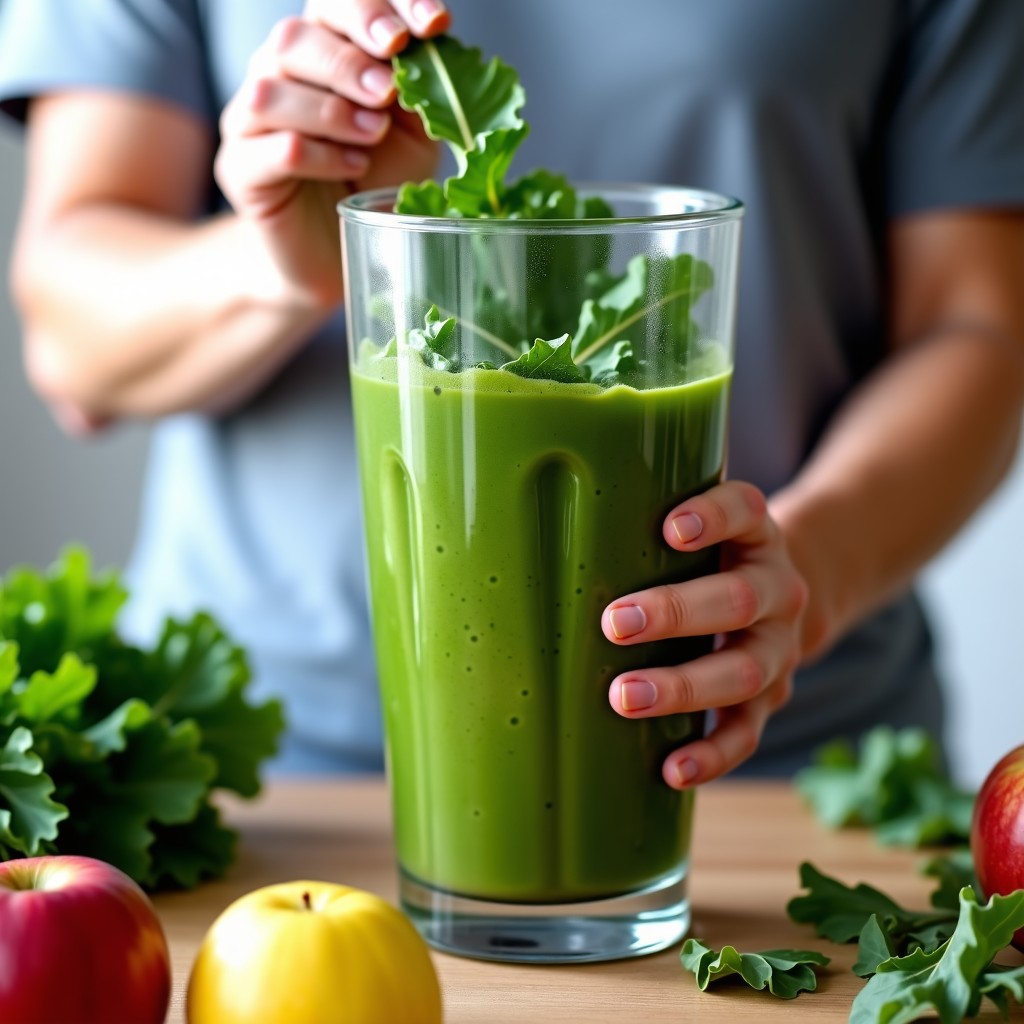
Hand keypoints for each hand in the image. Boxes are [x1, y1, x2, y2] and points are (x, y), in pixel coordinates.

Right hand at [214, 0, 448, 309]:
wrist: (348, 252)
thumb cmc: (379, 182)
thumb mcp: (415, 131)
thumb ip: (420, 89)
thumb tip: (433, 46)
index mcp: (321, 50)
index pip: (334, 3)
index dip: (379, 7)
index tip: (432, 26)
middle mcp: (276, 75)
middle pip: (293, 38)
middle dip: (350, 61)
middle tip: (390, 93)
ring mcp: (249, 122)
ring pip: (271, 91)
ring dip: (331, 111)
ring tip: (374, 136)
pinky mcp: (240, 171)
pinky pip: (270, 149)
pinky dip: (318, 155)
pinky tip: (353, 167)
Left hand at [602, 480, 807, 787]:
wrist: (774, 603)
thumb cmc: (704, 560)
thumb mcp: (694, 532)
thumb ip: (640, 526)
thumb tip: (526, 538)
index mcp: (756, 535)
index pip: (747, 510)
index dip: (714, 517)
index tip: (670, 529)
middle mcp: (777, 588)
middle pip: (739, 599)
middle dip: (676, 612)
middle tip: (615, 623)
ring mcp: (778, 647)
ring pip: (745, 670)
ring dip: (683, 686)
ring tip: (624, 697)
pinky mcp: (770, 699)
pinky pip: (748, 732)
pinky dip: (712, 753)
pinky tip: (672, 768)